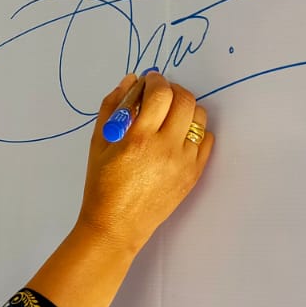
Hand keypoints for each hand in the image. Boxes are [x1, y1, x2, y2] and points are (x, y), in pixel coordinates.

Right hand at [76, 72, 213, 253]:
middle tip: (160, 94)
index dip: (155, 80)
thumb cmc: (102, 185)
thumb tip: (130, 81)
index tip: (149, 80)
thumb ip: (113, 107)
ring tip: (170, 114)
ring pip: (199, 117)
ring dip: (186, 108)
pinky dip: (194, 131)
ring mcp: (184, 162)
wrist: (117, 226)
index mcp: (139, 138)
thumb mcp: (98, 143)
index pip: (159, 93)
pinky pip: (206, 140)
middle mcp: (166, 148)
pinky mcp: (194, 174)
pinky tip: (179, 136)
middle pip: (184, 100)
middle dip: (172, 89)